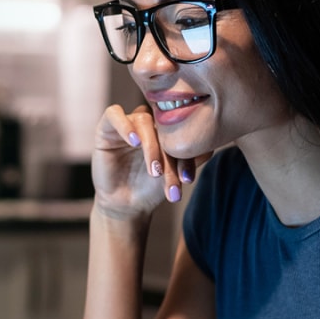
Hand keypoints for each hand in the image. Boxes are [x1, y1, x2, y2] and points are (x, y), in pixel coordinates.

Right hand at [92, 104, 199, 223]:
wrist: (127, 204)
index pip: (179, 129)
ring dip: (151, 147)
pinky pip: (114, 114)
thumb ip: (194, 156)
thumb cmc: (151, 187)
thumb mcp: (176, 172)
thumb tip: (213, 143)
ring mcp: (127, 122)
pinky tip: (134, 142)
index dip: (185, 152)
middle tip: (169, 179)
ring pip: (143, 120)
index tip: (187, 179)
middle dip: (168, 154)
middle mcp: (147, 121)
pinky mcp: (106, 127)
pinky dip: (125, 125)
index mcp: (165, 127)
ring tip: (154, 170)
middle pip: (162, 125)